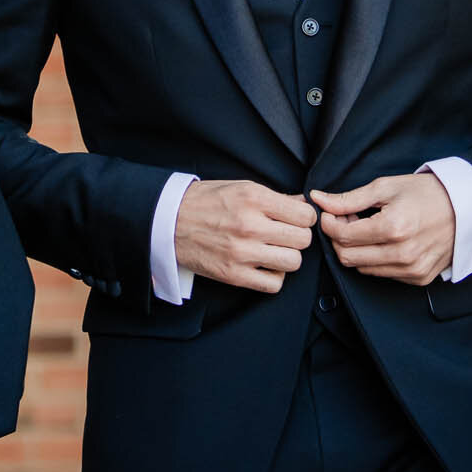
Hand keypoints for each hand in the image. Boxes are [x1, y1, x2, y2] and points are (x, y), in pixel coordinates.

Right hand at [174, 179, 317, 293]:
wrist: (167, 221)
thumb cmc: (203, 202)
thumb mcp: (239, 187)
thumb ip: (273, 197)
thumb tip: (303, 203)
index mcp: (253, 198)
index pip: (305, 215)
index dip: (305, 218)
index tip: (296, 219)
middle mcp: (250, 225)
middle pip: (302, 240)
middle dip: (298, 237)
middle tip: (285, 235)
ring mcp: (242, 253)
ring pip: (293, 262)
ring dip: (287, 257)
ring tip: (275, 251)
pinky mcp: (233, 275)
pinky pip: (273, 284)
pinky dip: (273, 277)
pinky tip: (264, 266)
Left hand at [312, 173, 455, 285]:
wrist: (467, 207)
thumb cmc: (427, 193)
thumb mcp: (386, 187)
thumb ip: (349, 198)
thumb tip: (319, 199)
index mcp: (393, 228)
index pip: (343, 237)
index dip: (330, 224)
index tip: (332, 213)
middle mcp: (402, 254)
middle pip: (347, 257)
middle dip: (340, 238)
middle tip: (348, 220)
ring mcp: (412, 270)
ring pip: (362, 269)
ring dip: (357, 249)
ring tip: (368, 228)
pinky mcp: (418, 278)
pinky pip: (382, 274)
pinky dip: (375, 259)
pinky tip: (384, 241)